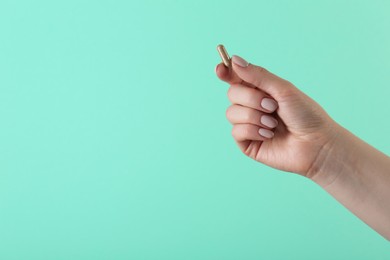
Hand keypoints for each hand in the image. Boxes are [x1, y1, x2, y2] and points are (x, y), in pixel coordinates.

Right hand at [216, 55, 338, 177]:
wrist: (316, 144)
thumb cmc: (305, 115)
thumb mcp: (283, 89)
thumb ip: (258, 75)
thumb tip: (234, 60)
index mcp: (261, 90)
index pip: (236, 78)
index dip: (226, 72)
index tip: (220, 69)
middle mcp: (252, 106)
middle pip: (232, 93)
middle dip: (251, 99)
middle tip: (272, 106)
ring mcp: (248, 125)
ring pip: (232, 113)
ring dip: (254, 116)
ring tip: (273, 124)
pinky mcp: (247, 143)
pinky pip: (236, 131)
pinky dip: (253, 131)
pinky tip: (269, 135)